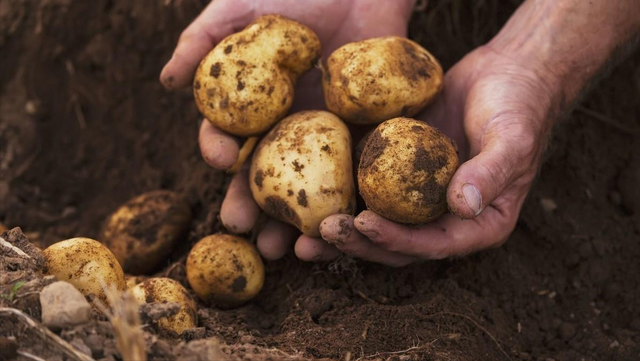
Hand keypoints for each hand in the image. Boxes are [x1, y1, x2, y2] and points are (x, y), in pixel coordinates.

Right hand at [160, 0, 415, 259]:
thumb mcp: (241, 8)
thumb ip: (202, 39)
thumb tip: (166, 81)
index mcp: (255, 105)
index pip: (230, 135)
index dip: (220, 150)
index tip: (221, 160)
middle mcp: (286, 126)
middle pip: (264, 174)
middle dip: (251, 204)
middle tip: (243, 229)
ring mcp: (325, 133)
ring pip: (306, 185)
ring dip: (295, 219)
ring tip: (288, 248)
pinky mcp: (364, 132)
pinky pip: (354, 169)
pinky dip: (347, 199)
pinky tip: (342, 220)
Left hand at [319, 45, 560, 265]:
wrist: (505, 73)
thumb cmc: (519, 105)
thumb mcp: (513, 137)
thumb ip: (492, 173)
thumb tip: (463, 206)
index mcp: (478, 224)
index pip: (434, 245)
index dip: (398, 240)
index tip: (365, 225)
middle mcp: (446, 218)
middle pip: (398, 243)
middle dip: (359, 242)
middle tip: (323, 231)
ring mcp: (420, 197)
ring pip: (378, 222)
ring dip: (344, 230)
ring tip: (304, 231)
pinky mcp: (400, 172)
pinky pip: (370, 187)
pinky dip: (343, 192)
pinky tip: (312, 190)